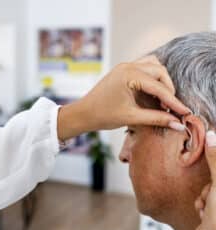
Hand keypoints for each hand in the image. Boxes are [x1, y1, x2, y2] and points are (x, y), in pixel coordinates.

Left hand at [57, 56, 189, 140]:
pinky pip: (144, 68)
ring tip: (163, 99)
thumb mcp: (131, 117)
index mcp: (129, 75)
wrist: (83, 113)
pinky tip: (153, 91)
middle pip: (159, 72)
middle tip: (171, 107)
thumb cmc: (103, 115)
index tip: (185, 112)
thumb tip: (178, 124)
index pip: (159, 87)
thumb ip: (156, 119)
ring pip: (153, 67)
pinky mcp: (122, 71)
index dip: (173, 101)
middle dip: (168, 89)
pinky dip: (152, 78)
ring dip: (161, 81)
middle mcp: (128, 66)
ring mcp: (124, 66)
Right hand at [192, 131, 215, 229]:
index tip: (208, 155)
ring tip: (205, 205)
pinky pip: (208, 196)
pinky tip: (202, 210)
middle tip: (208, 193)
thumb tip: (212, 137)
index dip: (214, 159)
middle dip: (210, 184)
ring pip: (213, 186)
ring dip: (205, 193)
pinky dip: (202, 201)